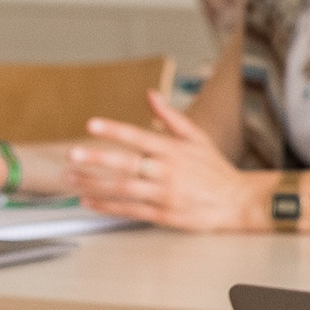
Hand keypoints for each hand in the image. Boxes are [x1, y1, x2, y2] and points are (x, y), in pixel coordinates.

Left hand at [69, 90, 256, 229]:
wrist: (237, 201)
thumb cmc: (214, 169)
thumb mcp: (197, 137)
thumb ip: (171, 117)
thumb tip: (150, 94)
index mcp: (174, 150)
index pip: (139, 136)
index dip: (115, 130)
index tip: (92, 125)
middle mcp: (168, 172)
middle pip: (128, 164)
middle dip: (98, 159)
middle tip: (73, 154)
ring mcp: (165, 195)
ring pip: (124, 188)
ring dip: (95, 184)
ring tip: (71, 178)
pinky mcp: (164, 215)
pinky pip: (131, 210)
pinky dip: (107, 206)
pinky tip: (89, 201)